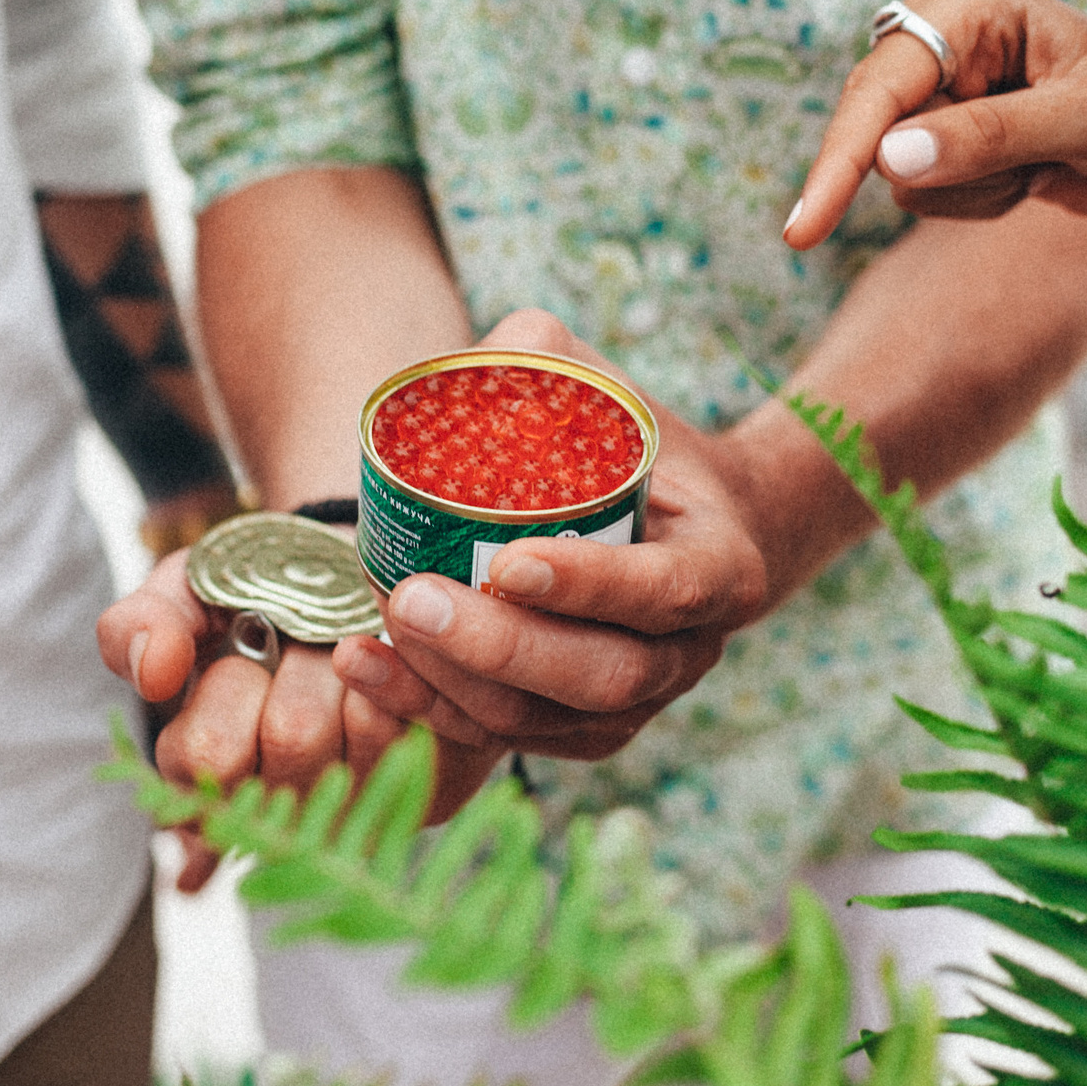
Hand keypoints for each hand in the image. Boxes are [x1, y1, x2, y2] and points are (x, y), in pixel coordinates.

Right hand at [97, 550, 506, 892]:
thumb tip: (154, 671)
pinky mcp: (435, 783)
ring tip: (349, 651)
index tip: (243, 644)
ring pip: (361, 729)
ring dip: (357, 662)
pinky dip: (408, 672)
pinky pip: (425, 721)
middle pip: (293, 738)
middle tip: (302, 640)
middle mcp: (284, 810)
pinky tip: (395, 664)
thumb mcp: (183, 594)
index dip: (228, 688)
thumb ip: (141, 625)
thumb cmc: (257, 595)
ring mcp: (360, 804)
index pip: (205, 760)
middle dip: (299, 663)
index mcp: (209, 780)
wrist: (353, 575)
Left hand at [325, 311, 772, 761]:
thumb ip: (553, 360)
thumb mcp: (617, 394)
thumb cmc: (642, 451)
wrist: (689, 532)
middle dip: (497, 646)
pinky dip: (428, 708)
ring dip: (450, 683)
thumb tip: (492, 348)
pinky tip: (365, 664)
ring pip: (542, 720)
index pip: (660, 591)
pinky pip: (502, 738)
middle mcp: (686, 654)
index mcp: (721, 569)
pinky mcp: (578, 734)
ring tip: (378, 626)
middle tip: (412, 597)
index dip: (587, 586)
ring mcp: (635, 707)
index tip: (508, 560)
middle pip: (598, 676)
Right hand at [783, 0, 1086, 246]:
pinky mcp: (940, 130)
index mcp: (968, 1)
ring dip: (976, 191)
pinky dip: (979, 201)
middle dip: (957, 172)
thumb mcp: (1085, 120)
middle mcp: (938, 34)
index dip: (839, 158)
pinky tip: (1030, 173)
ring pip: (899, 175)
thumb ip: (990, 137)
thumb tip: (890, 161)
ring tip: (1044, 161)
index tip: (804, 229)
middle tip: (1036, 166)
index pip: (881, 87)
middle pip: (878, 134)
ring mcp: (936, 84)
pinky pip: (921, 193)